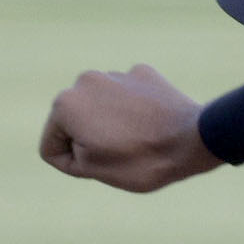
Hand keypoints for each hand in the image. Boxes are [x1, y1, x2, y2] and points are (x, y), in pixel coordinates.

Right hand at [38, 65, 218, 192]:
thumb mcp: (91, 170)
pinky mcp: (142, 73)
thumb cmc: (140, 161)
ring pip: (100, 108)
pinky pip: (126, 97)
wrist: (192, 141)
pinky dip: (133, 110)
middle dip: (89, 139)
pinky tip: (150, 123)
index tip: (99, 166)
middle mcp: (85, 80)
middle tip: (119, 153)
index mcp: (65, 104)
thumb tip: (68, 140)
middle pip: (74, 123)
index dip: (72, 165)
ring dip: (111, 123)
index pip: (51, 146)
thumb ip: (67, 153)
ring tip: (137, 139)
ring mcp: (116, 73)